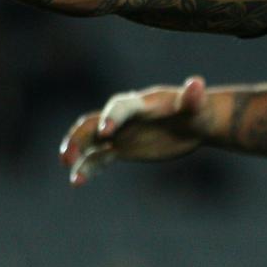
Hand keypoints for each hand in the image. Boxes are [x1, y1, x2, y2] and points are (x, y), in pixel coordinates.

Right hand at [58, 76, 208, 185]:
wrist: (196, 122)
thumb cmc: (198, 111)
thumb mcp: (198, 105)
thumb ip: (193, 97)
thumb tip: (196, 84)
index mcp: (141, 104)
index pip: (120, 107)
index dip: (112, 118)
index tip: (106, 134)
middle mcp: (125, 117)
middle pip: (94, 122)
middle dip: (80, 136)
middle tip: (68, 155)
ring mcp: (121, 133)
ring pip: (90, 140)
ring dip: (76, 151)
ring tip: (68, 167)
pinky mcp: (121, 147)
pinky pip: (98, 157)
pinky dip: (87, 167)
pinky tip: (77, 182)